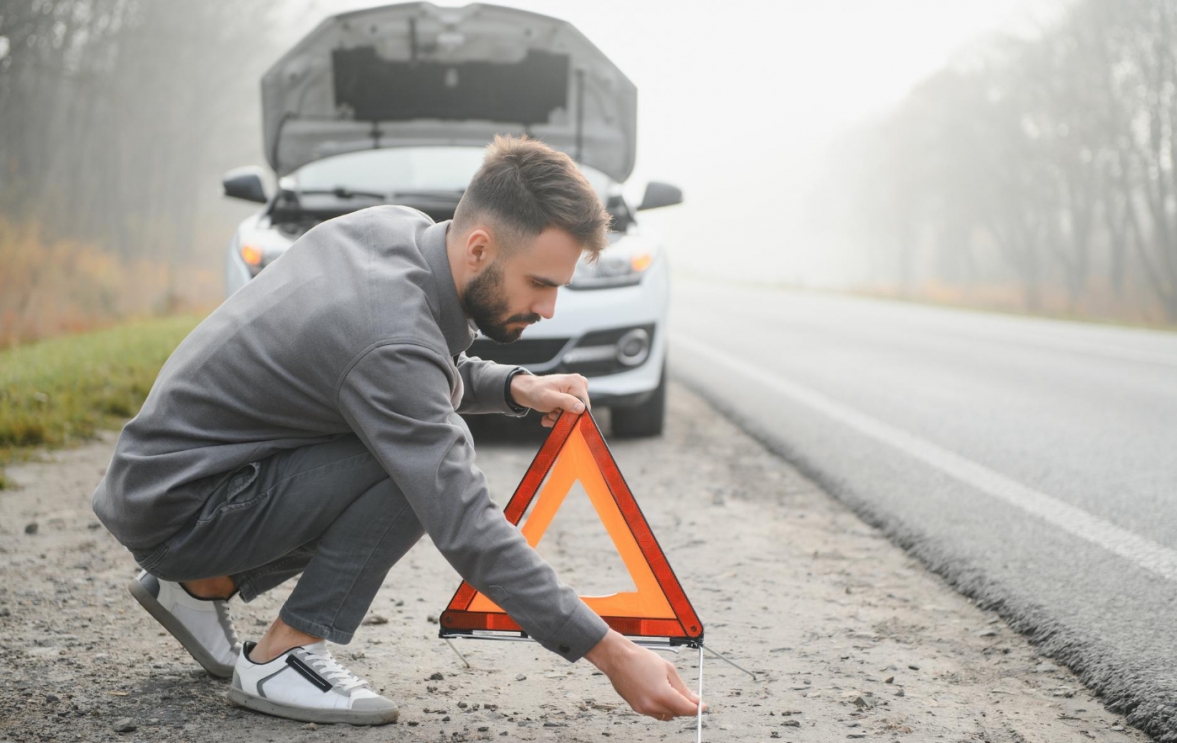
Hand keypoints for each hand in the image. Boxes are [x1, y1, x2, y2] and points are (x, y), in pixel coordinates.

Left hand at [510, 373, 590, 427]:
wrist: (528, 391)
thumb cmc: (536, 392)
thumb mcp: (550, 398)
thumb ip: (566, 402)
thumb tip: (581, 408)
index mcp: (577, 382)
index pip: (584, 406)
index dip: (571, 414)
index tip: (557, 414)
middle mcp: (580, 385)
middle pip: (578, 410)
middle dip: (564, 417)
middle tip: (551, 414)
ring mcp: (576, 391)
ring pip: (573, 414)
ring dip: (559, 418)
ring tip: (549, 413)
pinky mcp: (572, 397)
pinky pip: (570, 412)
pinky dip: (558, 417)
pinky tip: (549, 415)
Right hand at [584, 630, 702, 720]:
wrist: (618, 658)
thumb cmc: (641, 659)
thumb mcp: (668, 669)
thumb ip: (682, 688)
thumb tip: (694, 699)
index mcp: (662, 694)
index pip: (686, 709)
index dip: (696, 708)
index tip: (702, 706)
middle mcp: (652, 705)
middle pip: (677, 713)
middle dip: (685, 707)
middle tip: (690, 696)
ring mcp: (643, 708)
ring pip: (666, 715)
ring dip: (674, 708)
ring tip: (673, 692)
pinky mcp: (636, 708)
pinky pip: (655, 713)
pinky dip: (662, 707)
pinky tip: (662, 694)